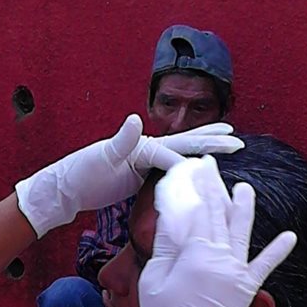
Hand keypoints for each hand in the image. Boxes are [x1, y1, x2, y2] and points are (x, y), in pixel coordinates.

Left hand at [14, 115, 243, 238]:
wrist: (69, 187)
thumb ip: (121, 139)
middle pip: (185, 144)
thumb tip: (136, 119)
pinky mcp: (143, 177)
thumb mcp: (101, 155)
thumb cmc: (82, 171)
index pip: (170, 155)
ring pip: (183, 155)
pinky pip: (173, 173)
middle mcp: (147, 150)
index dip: (185, 165)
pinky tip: (202, 172)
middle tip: (236, 138)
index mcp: (141, 145)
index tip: (202, 175)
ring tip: (228, 145)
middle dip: (210, 141)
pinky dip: (190, 170)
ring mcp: (146, 163)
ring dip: (205, 150)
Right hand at [138, 156, 296, 306]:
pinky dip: (278, 250)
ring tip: (246, 188)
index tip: (188, 171)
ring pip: (242, 230)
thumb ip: (166, 246)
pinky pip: (266, 264)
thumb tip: (171, 217)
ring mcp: (237, 270)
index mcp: (195, 252)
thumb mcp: (153, 280)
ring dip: (245, 206)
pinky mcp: (248, 286)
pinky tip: (290, 236)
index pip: (194, 211)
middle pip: (217, 212)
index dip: (191, 188)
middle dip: (213, 186)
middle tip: (209, 166)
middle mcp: (220, 255)